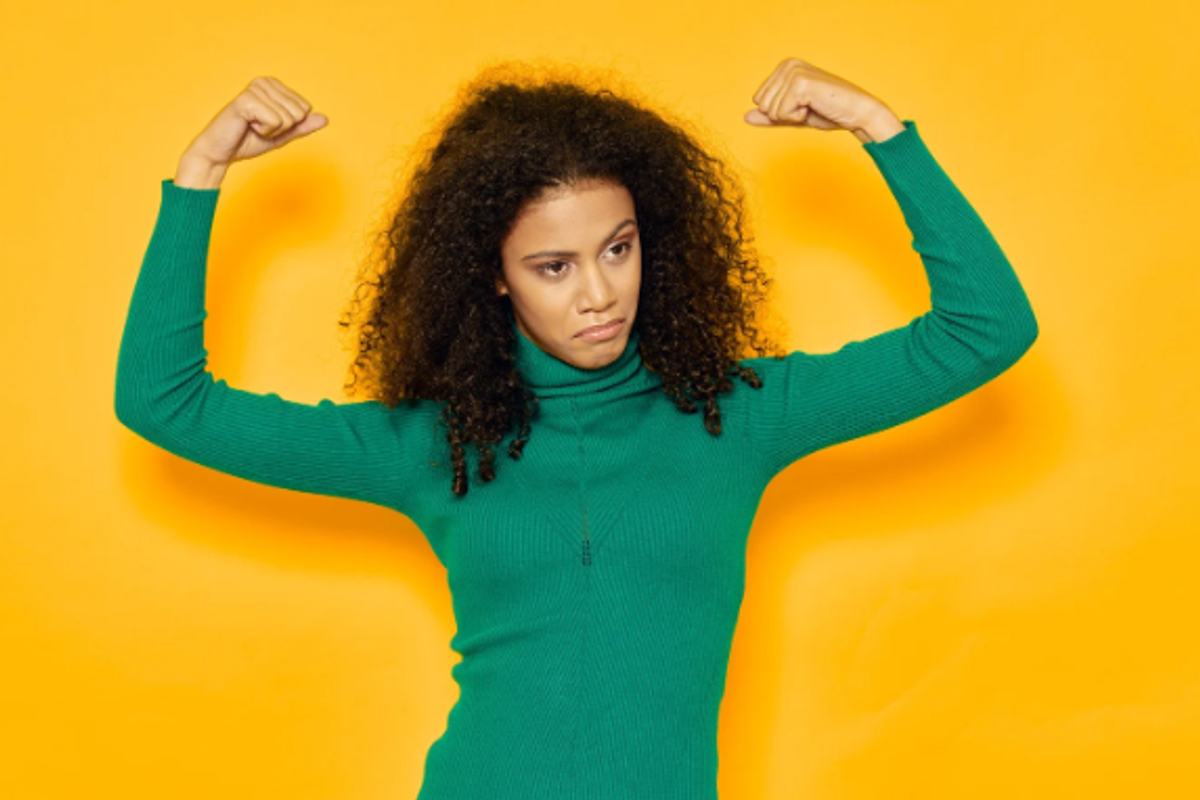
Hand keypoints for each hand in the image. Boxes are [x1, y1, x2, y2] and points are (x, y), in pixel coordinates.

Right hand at [180, 76, 327, 169]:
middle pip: (298, 113)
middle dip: (282, 128)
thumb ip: (302, 126)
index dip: (289, 125)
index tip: (268, 125)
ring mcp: (255, 89)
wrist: (221, 152)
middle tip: (259, 128)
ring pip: (288, 119)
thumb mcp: (282, 134)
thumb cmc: (248, 140)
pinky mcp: (247, 99)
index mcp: (273, 85)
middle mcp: (264, 82)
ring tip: (252, 127)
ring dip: (271, 131)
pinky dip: (264, 132)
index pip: (305, 108)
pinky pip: (275, 122)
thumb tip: (325, 118)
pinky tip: (247, 126)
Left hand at [744, 58, 901, 141]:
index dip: (779, 111)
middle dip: (783, 114)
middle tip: (807, 107)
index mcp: (784, 67)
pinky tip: (814, 107)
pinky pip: (781, 113)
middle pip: (762, 105)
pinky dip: (797, 118)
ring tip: (812, 106)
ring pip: (771, 111)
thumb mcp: (792, 115)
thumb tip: (745, 117)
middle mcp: (788, 65)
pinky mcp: (799, 83)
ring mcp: (793, 72)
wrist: (856, 113)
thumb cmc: (828, 112)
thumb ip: (769, 116)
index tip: (801, 105)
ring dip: (792, 116)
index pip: (759, 100)